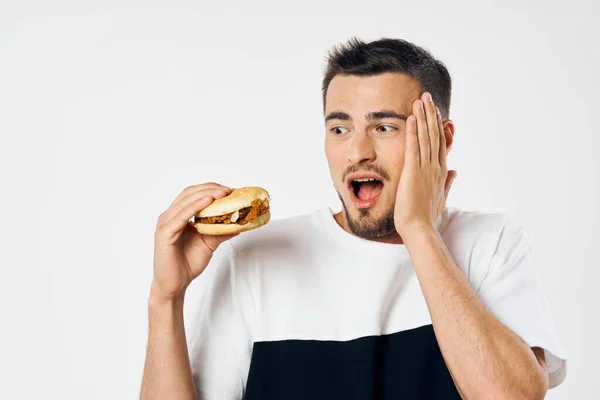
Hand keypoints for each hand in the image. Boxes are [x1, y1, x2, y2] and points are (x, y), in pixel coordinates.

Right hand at [151, 183, 237, 301]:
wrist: (175, 285)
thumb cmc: (187, 264)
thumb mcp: (209, 243)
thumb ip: (220, 231)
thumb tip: (239, 223)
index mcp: (178, 215)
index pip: (193, 194)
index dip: (211, 188)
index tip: (229, 190)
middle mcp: (169, 216)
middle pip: (189, 193)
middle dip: (210, 188)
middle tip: (228, 190)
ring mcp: (165, 224)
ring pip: (185, 201)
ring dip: (205, 194)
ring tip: (221, 193)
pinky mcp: (164, 234)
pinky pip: (180, 216)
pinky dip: (194, 207)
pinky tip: (208, 202)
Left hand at [394, 92, 456, 237]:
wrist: (420, 228)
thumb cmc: (427, 216)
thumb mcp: (441, 196)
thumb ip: (448, 182)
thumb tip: (455, 172)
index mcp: (440, 171)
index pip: (439, 143)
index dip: (437, 126)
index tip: (435, 112)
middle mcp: (435, 166)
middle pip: (434, 135)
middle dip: (431, 114)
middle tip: (427, 96)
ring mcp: (426, 168)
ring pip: (426, 137)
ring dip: (423, 117)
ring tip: (421, 99)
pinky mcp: (414, 171)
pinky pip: (414, 147)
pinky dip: (414, 131)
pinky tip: (412, 117)